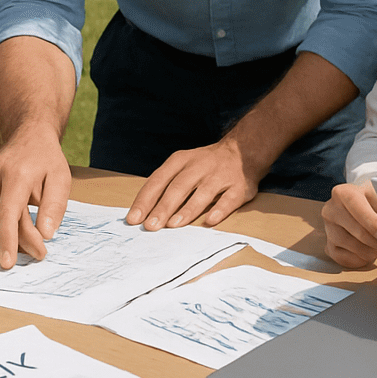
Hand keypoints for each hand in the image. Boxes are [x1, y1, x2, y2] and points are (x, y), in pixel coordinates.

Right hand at [0, 125, 69, 269]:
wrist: (28, 136)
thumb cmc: (47, 160)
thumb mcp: (61, 179)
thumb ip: (54, 207)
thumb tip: (46, 234)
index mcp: (16, 174)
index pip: (7, 215)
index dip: (8, 241)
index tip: (9, 263)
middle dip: (15, 243)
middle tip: (38, 253)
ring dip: (6, 237)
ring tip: (30, 239)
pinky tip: (15, 224)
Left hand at [126, 139, 262, 230]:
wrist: (242, 151)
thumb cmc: (204, 165)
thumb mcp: (182, 165)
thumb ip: (165, 185)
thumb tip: (143, 212)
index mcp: (181, 161)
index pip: (158, 180)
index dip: (145, 200)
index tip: (134, 218)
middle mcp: (199, 166)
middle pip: (178, 187)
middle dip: (163, 207)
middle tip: (150, 226)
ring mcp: (220, 176)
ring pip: (202, 193)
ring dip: (188, 209)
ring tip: (173, 225)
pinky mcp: (238, 187)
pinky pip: (228, 200)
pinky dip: (219, 210)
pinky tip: (209, 221)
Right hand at [322, 180, 376, 267]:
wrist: (364, 202)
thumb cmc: (375, 199)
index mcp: (344, 193)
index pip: (360, 212)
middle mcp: (331, 210)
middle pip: (360, 234)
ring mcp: (328, 229)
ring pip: (356, 249)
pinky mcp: (329, 246)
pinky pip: (348, 260)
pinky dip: (364, 259)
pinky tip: (372, 251)